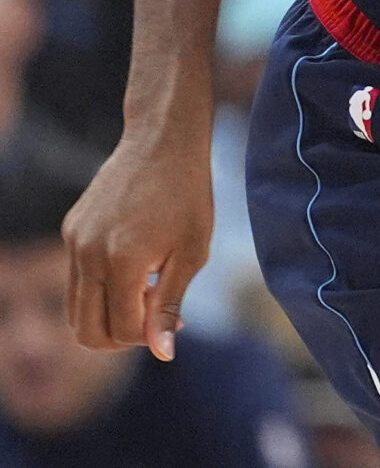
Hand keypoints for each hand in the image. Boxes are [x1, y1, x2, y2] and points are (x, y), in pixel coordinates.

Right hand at [63, 123, 212, 359]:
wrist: (162, 141)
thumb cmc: (188, 195)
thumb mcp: (193, 252)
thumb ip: (171, 304)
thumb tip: (163, 353)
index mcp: (122, 261)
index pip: (121, 330)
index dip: (148, 336)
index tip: (173, 319)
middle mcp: (88, 255)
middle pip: (87, 331)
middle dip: (121, 337)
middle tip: (154, 315)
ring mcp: (74, 243)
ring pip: (76, 310)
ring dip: (107, 315)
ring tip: (146, 291)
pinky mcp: (70, 231)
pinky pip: (77, 280)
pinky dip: (101, 289)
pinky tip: (136, 266)